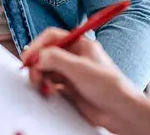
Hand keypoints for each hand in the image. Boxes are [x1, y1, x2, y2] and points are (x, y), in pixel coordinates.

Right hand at [22, 28, 149, 134]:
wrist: (120, 111)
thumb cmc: (109, 86)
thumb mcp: (80, 68)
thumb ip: (56, 59)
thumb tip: (38, 56)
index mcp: (80, 44)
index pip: (52, 37)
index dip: (38, 45)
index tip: (28, 57)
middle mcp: (74, 56)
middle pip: (46, 53)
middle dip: (38, 64)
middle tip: (34, 76)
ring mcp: (72, 72)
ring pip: (47, 70)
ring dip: (41, 77)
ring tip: (43, 87)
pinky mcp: (70, 88)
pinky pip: (51, 84)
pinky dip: (47, 88)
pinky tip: (51, 93)